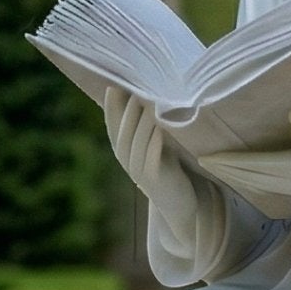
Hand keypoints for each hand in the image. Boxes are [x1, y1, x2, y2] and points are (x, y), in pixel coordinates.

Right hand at [104, 89, 199, 239]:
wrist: (178, 204)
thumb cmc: (167, 167)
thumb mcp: (153, 143)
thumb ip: (146, 124)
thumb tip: (145, 92)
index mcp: (124, 150)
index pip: (112, 125)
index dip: (111, 107)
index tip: (113, 85)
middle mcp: (127, 160)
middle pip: (122, 132)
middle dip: (126, 110)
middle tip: (132, 88)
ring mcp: (139, 171)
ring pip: (135, 143)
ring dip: (140, 122)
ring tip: (145, 102)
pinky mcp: (155, 178)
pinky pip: (151, 158)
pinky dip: (154, 143)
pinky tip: (159, 129)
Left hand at [200, 111, 290, 211]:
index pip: (252, 164)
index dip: (228, 161)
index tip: (208, 157)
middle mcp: (288, 180)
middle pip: (248, 176)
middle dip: (224, 169)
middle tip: (201, 161)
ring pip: (254, 183)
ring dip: (234, 176)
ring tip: (215, 169)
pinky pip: (266, 188)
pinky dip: (249, 182)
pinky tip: (242, 180)